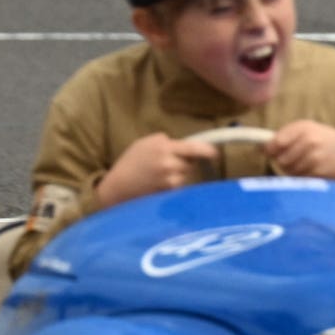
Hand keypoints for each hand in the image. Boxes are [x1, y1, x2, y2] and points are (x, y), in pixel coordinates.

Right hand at [95, 132, 221, 206]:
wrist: (119, 185)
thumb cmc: (130, 162)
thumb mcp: (145, 143)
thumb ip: (165, 142)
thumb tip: (185, 146)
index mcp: (163, 147)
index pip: (192, 148)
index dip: (207, 150)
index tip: (215, 152)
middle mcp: (170, 164)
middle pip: (190, 162)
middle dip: (185, 161)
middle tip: (169, 161)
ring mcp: (170, 180)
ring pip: (185, 174)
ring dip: (179, 173)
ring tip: (160, 174)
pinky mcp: (169, 192)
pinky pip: (179, 185)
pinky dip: (173, 183)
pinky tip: (159, 183)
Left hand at [264, 119, 334, 182]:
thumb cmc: (321, 140)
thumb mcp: (305, 130)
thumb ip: (283, 136)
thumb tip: (258, 147)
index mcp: (304, 127)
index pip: (277, 142)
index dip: (269, 149)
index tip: (267, 152)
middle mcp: (310, 141)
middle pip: (281, 159)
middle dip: (281, 161)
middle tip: (290, 158)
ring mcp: (316, 157)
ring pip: (289, 170)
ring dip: (291, 170)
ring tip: (303, 163)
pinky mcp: (321, 172)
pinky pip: (300, 178)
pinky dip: (301, 177)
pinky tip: (310, 170)